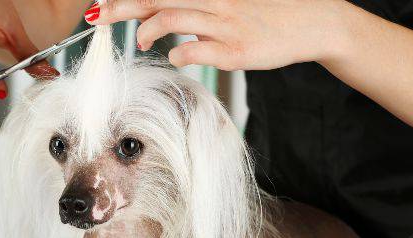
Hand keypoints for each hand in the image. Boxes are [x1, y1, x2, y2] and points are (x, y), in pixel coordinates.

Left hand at [85, 0, 345, 70]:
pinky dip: (177, 54)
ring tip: (142, 39)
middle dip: (122, 7)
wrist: (314, 22)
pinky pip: (195, 51)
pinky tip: (175, 56)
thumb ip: (198, 5)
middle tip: (97, 15)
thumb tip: (164, 13)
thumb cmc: (268, 12)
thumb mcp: (232, 1)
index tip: (105, 1)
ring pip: (173, 18)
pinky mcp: (236, 51)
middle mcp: (216, 0)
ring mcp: (225, 24)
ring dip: (148, 29)